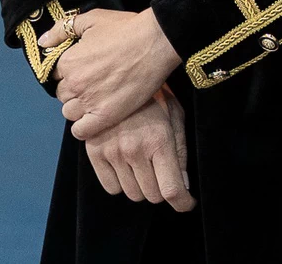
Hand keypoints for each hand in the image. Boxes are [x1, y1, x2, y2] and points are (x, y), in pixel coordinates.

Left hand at [43, 9, 181, 140]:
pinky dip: (84, 127)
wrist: (157, 42)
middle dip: (74, 89)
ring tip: (98, 98)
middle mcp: (74, 83)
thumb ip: (62, 30)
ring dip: (79, 107)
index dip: (70, 72)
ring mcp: (89, 101)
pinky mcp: (105, 115)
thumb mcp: (92, 19)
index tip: (85, 69)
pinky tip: (95, 117)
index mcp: (68, 61)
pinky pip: (81, 131)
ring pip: (69, 112)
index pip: (55, 75)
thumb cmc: (127, 28)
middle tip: (95, 82)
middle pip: (62, 94)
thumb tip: (43, 43)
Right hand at [84, 85, 196, 212]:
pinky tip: (127, 166)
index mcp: (159, 141)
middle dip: (162, 190)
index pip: (171, 189)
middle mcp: (135, 150)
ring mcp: (112, 153)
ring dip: (142, 186)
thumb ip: (180, 152)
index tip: (186, 203)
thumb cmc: (154, 98)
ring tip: (145, 166)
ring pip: (132, 193)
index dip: (182, 202)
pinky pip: (111, 188)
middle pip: (152, 195)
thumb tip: (184, 185)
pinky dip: (121, 183)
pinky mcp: (94, 153)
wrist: (117, 78)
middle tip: (164, 175)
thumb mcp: (175, 117)